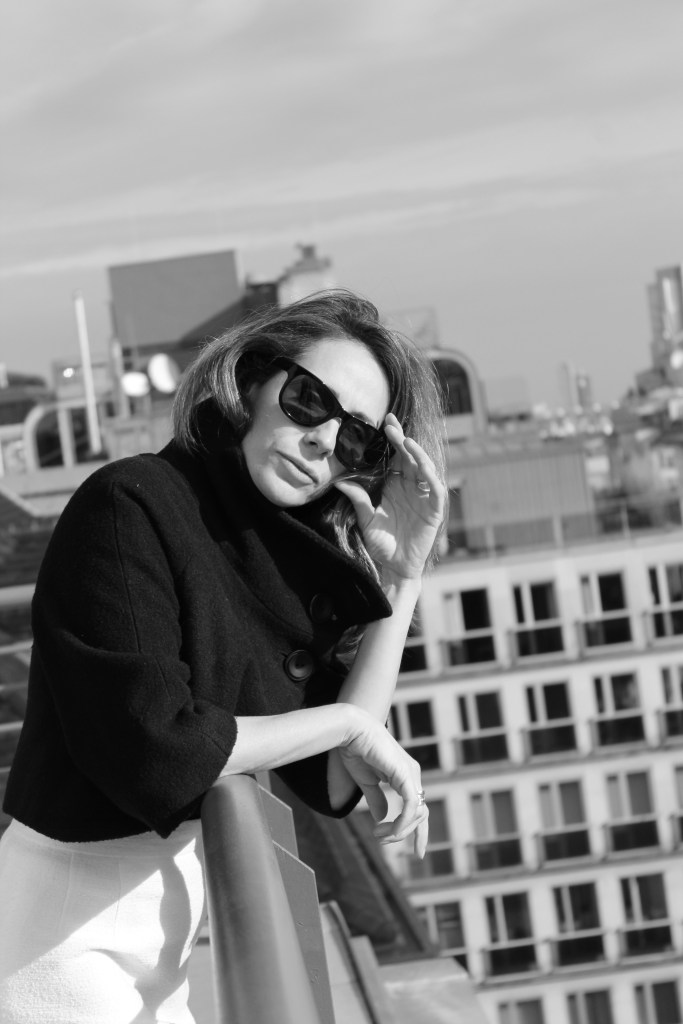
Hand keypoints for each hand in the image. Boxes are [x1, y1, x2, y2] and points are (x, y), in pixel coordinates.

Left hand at [334, 413, 444, 580]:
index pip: (397, 457)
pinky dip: (430, 476)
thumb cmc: (381, 544)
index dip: (394, 440)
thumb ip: (357, 499)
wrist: (394, 568)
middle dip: (402, 440)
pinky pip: (435, 489)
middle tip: (391, 424)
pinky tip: (422, 466)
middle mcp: (411, 488)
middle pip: (410, 457)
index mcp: (395, 486)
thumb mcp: (366, 519)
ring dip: (417, 454)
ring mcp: (424, 498)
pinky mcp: (434, 510)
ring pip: (425, 468)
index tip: (385, 422)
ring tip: (406, 441)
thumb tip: (338, 481)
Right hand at [338, 708, 428, 856]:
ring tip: (378, 835)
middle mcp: (412, 775)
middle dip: (408, 835)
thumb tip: (382, 819)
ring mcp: (411, 774)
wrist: (351, 731)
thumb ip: (376, 799)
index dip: (419, 832)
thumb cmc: (356, 751)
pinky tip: (391, 832)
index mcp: (405, 776)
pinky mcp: (405, 774)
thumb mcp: (367, 782)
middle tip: (386, 843)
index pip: (418, 809)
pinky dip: (402, 822)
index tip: (416, 854)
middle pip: (421, 815)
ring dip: (399, 830)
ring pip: (417, 813)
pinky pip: (410, 806)